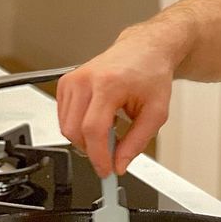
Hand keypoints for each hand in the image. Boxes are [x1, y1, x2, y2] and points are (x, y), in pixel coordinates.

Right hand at [57, 38, 173, 175]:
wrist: (144, 51)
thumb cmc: (151, 74)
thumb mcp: (157, 112)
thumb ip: (138, 141)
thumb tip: (120, 164)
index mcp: (108, 84)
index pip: (93, 129)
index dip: (98, 156)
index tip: (106, 170)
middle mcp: (85, 80)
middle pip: (74, 130)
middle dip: (92, 149)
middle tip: (113, 152)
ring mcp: (72, 80)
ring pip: (66, 126)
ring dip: (86, 138)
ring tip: (111, 131)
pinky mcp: (65, 83)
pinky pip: (64, 117)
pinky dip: (80, 126)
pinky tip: (100, 120)